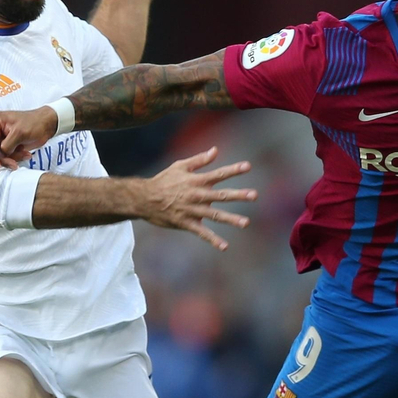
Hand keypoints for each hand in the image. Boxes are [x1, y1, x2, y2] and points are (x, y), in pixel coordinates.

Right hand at [0, 106, 57, 168]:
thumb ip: (7, 145)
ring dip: (12, 158)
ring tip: (25, 154)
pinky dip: (16, 157)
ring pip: (0, 154)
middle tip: (14, 164)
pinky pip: (7, 155)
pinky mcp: (8, 144)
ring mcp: (2, 137)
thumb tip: (2, 153)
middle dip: (4, 158)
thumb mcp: (19, 133)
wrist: (47, 125)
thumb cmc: (35, 122)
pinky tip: (26, 153)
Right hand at [140, 147, 257, 248]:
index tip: (248, 166)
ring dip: (230, 219)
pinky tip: (224, 247)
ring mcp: (192, 210)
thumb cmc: (163, 181)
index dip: (233, 169)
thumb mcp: (180, 166)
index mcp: (196, 180)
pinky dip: (213, 240)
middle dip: (238, 195)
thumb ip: (199, 160)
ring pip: (214, 215)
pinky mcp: (186, 223)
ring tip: (246, 223)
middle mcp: (196, 195)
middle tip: (254, 195)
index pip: (218, 174)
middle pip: (221, 195)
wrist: (143, 198)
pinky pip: (201, 233)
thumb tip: (215, 150)